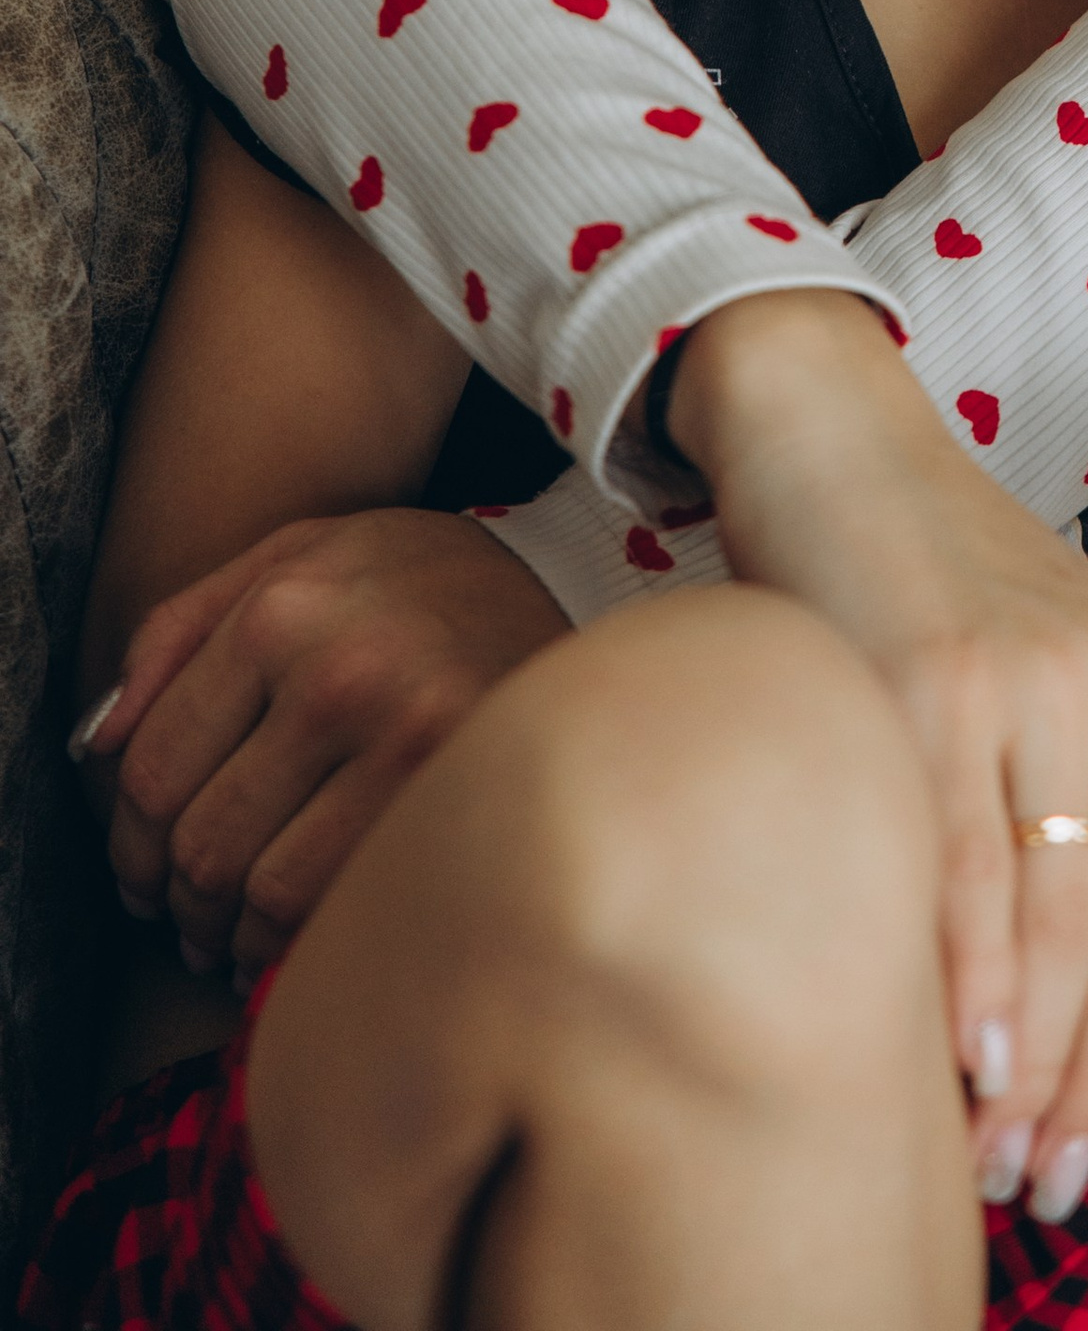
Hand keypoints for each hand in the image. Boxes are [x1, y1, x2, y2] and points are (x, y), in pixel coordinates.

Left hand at [76, 508, 570, 981]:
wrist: (575, 594)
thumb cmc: (417, 582)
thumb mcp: (297, 555)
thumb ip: (180, 630)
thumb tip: (96, 746)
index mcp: (284, 607)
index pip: (153, 769)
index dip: (128, 845)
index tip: (141, 874)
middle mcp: (342, 671)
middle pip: (202, 841)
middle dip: (179, 900)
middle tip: (188, 916)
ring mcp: (410, 742)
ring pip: (263, 893)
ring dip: (231, 937)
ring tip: (234, 936)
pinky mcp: (462, 802)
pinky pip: (340, 914)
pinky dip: (298, 949)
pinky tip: (298, 937)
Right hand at [672, 293, 1087, 1212]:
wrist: (838, 446)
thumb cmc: (943, 595)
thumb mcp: (1065, 682)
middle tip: (1057, 1184)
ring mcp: (1029, 680)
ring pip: (1064, 921)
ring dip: (1037, 1071)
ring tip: (1001, 1161)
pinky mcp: (928, 682)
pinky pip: (964, 873)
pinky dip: (969, 992)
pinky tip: (958, 1072)